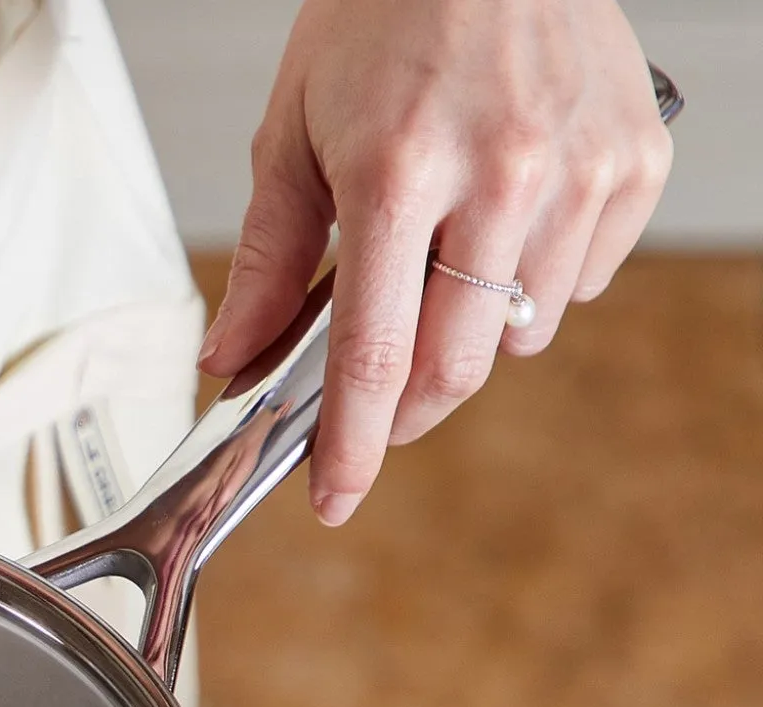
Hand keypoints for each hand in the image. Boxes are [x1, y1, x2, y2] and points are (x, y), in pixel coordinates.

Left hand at [200, 0, 671, 524]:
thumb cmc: (386, 12)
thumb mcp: (293, 132)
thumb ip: (265, 260)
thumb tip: (232, 360)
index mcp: (397, 174)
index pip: (371, 355)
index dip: (351, 445)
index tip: (333, 498)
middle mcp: (497, 176)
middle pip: (453, 368)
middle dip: (407, 409)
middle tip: (379, 395)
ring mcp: (576, 169)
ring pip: (520, 336)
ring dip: (473, 332)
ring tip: (446, 257)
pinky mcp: (634, 160)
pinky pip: (580, 283)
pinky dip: (538, 280)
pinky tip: (508, 220)